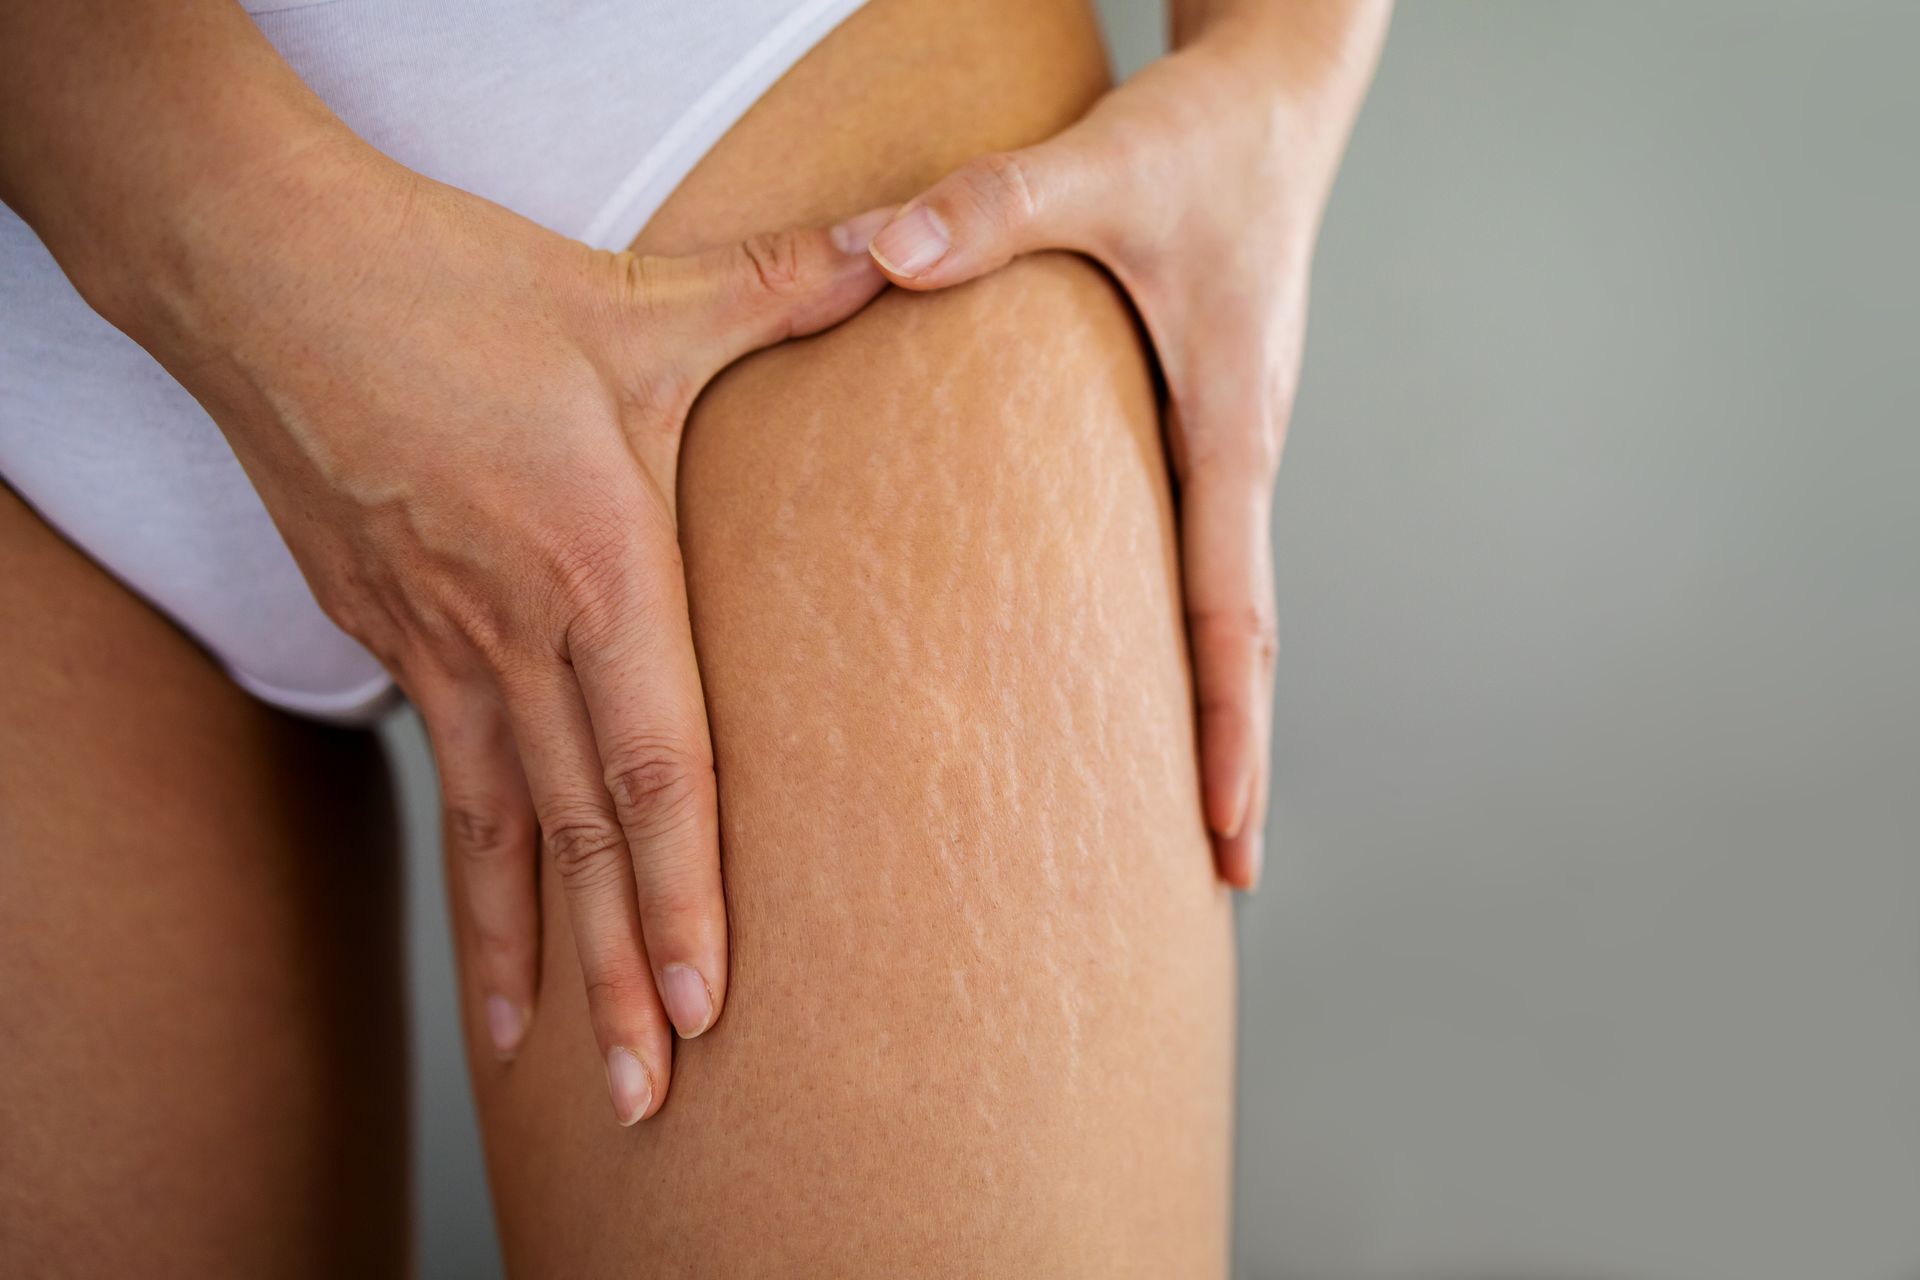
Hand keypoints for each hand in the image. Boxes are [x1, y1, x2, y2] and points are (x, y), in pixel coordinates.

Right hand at [153, 140, 891, 1122]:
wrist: (258, 273)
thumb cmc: (450, 286)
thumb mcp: (633, 293)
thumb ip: (782, 287)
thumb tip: (904, 246)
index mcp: (597, 569)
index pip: (656, 769)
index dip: (686, 896)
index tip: (706, 1006)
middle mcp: (514, 633)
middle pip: (576, 839)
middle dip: (615, 976)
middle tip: (642, 1096)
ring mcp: (435, 645)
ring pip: (495, 832)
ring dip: (526, 954)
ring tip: (545, 1060)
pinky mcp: (383, 634)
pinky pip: (440, 777)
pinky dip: (467, 866)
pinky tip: (485, 927)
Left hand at [843, 3, 1387, 886]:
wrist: (1281, 86)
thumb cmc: (1212, 131)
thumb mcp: (1106, 163)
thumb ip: (992, 208)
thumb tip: (878, 255)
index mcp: (1231, 424)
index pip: (1234, 612)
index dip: (1229, 732)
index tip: (1225, 839)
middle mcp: (1235, 449)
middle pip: (1236, 641)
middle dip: (1229, 758)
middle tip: (1213, 878)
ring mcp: (1220, 438)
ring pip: (1212, 599)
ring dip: (1198, 703)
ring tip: (1162, 805)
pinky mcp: (1192, 414)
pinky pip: (1184, 542)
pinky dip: (1166, 623)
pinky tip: (1114, 658)